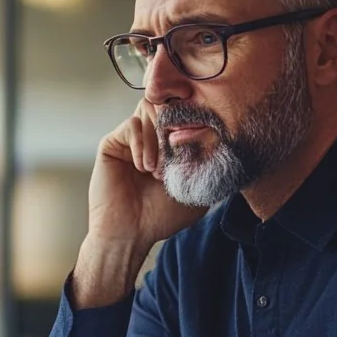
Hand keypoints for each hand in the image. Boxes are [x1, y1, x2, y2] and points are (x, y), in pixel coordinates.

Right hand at [72, 100, 208, 307]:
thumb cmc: (160, 216)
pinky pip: (131, 124)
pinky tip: (143, 167)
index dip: (193, 117)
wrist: (129, 233)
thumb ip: (207, 165)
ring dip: (158, 136)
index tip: (199, 135)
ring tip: (157, 168)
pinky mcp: (113, 143)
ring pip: (148, 108)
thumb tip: (224, 140)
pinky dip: (142, 142)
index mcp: (169, 145)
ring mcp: (131, 139)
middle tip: (176, 154)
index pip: (184, 112)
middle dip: (175, 125)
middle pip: (166, 103)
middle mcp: (150, 138)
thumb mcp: (196, 190)